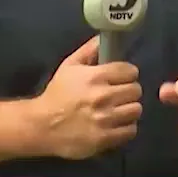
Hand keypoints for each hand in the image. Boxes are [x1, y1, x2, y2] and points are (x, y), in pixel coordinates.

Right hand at [26, 36, 142, 159]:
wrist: (42, 126)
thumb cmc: (57, 94)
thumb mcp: (69, 66)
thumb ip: (89, 50)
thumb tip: (104, 38)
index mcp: (95, 77)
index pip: (130, 71)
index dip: (127, 74)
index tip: (121, 78)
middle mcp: (103, 97)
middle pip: (136, 90)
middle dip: (128, 91)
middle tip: (119, 95)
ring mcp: (105, 119)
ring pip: (136, 110)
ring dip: (129, 109)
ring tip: (118, 110)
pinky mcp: (105, 138)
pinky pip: (131, 130)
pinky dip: (125, 127)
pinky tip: (115, 124)